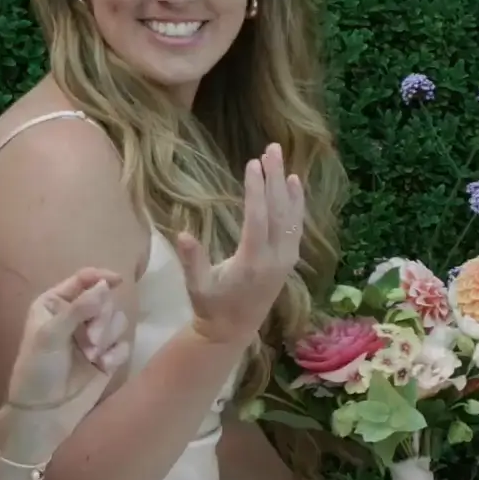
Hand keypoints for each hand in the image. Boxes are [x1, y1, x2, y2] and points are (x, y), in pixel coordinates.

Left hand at [0, 267, 130, 422]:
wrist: (47, 409)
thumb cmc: (39, 368)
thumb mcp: (51, 335)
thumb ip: (78, 309)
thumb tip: (106, 286)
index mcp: (56, 304)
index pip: (83, 280)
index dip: (100, 277)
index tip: (117, 281)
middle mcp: (76, 316)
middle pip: (106, 301)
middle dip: (102, 320)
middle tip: (91, 340)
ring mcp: (94, 335)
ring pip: (118, 321)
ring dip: (108, 338)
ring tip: (93, 356)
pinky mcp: (108, 355)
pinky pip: (124, 344)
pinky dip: (116, 354)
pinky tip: (103, 366)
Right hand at [175, 143, 304, 346]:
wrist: (234, 330)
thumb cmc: (211, 306)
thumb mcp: (196, 286)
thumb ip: (192, 260)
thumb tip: (181, 234)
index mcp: (252, 262)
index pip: (258, 218)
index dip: (256, 190)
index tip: (252, 164)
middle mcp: (275, 258)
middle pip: (278, 211)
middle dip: (274, 178)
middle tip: (271, 149)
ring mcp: (286, 258)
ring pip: (291, 216)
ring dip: (286, 185)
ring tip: (281, 158)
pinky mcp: (289, 259)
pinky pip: (296, 226)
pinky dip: (297, 203)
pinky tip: (294, 183)